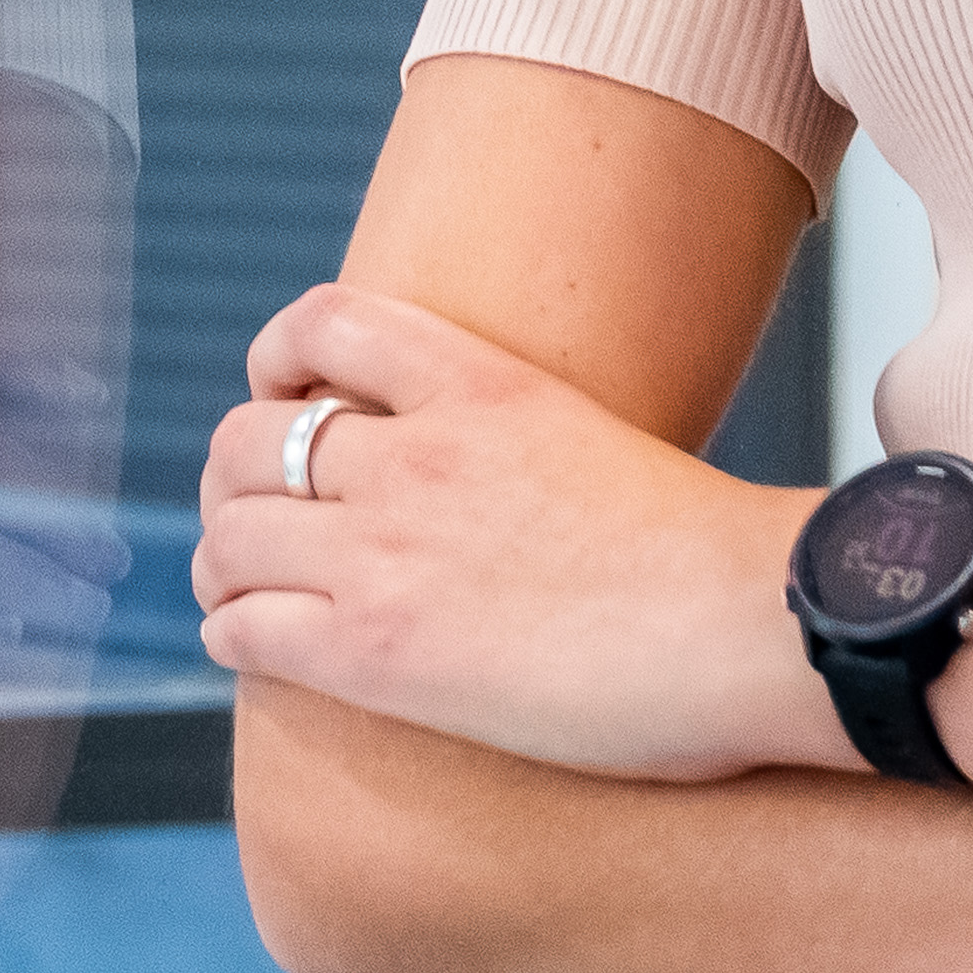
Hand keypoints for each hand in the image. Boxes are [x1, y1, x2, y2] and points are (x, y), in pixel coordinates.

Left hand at [190, 281, 843, 782]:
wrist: (750, 624)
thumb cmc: (708, 557)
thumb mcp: (589, 441)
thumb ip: (511, 440)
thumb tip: (493, 485)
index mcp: (475, 382)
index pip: (323, 320)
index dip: (277, 357)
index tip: (284, 394)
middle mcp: (413, 454)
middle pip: (246, 437)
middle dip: (234, 475)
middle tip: (254, 514)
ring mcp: (385, 552)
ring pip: (229, 531)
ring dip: (222, 557)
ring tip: (241, 583)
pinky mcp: (376, 652)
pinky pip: (243, 625)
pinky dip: (231, 630)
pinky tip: (254, 642)